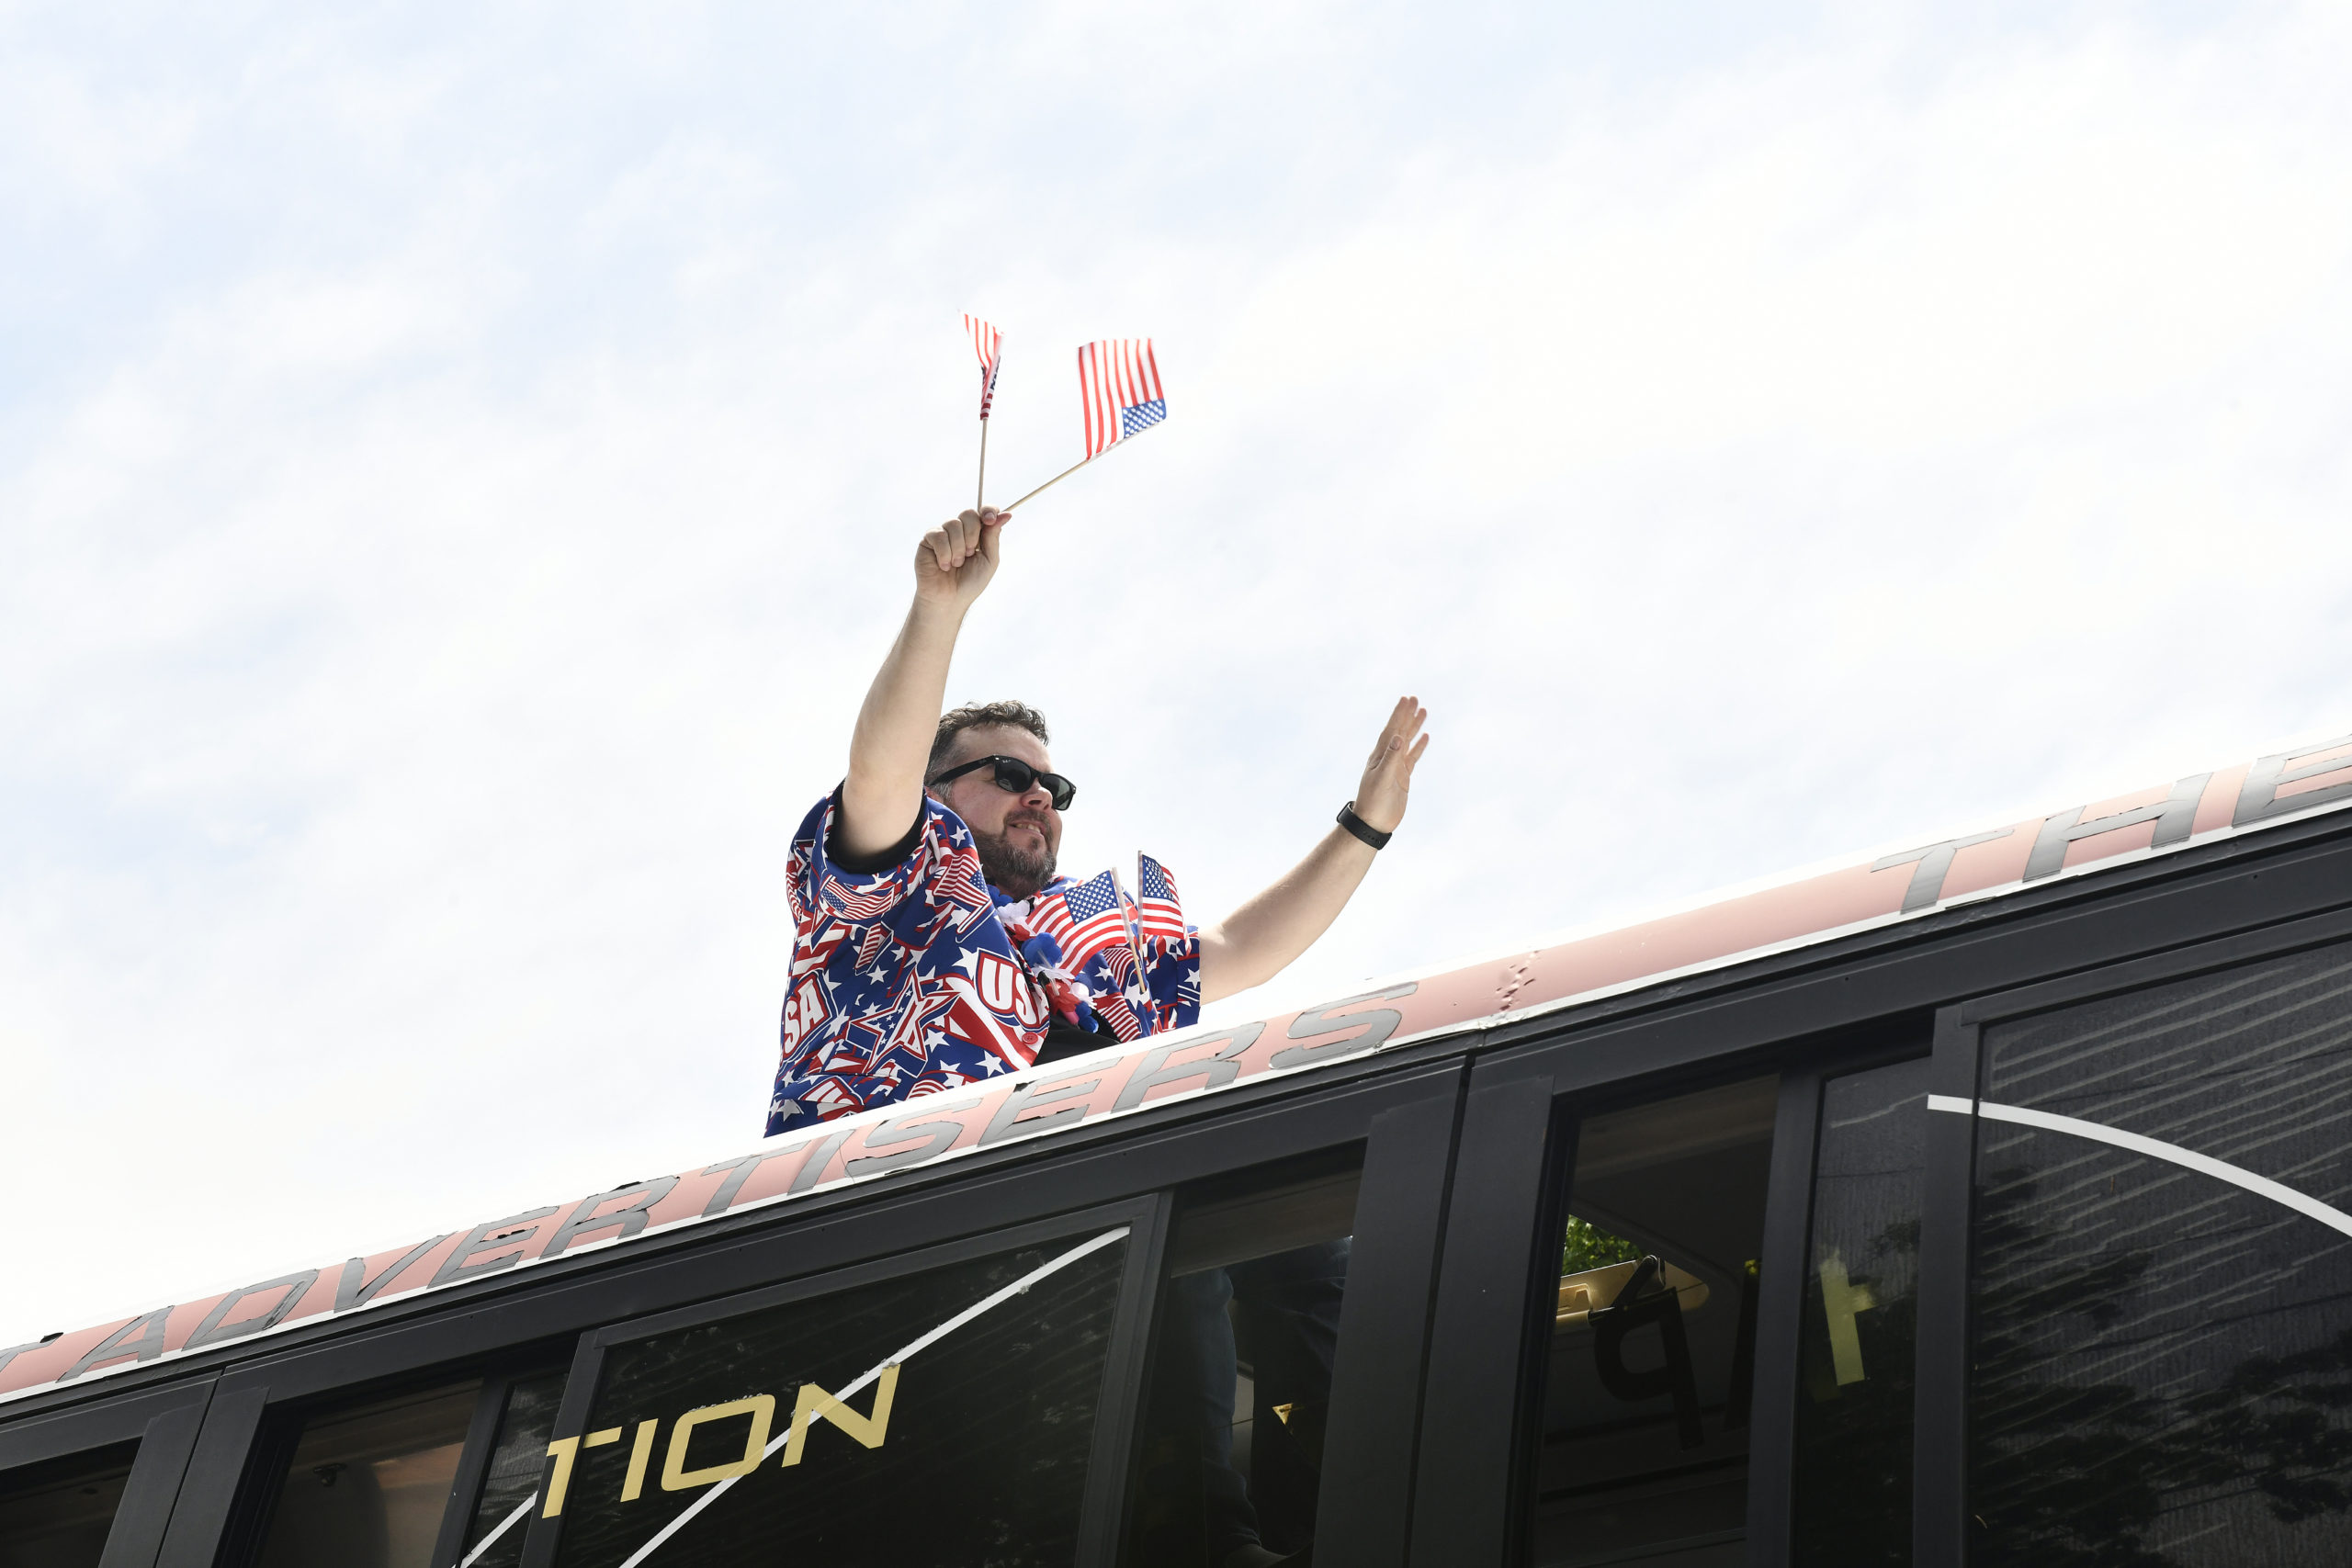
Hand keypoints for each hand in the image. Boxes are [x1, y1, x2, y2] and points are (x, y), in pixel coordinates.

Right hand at [914, 507, 1006, 611]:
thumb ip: (993, 537)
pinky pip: (938, 535)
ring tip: (956, 564)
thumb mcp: (989, 560)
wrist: (949, 599)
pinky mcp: (928, 540)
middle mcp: (960, 530)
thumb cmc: (970, 582)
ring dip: (958, 548)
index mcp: (977, 533)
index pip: (984, 512)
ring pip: (953, 524)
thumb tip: (1006, 514)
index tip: (990, 519)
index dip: (988, 510)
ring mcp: (944, 533)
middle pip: (968, 513)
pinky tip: (944, 565)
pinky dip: (944, 552)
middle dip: (972, 534)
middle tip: (970, 554)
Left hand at [1351, 696, 1429, 833]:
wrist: (1373, 823)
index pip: (1392, 730)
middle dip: (1407, 715)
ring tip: (1423, 711)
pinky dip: (1419, 746)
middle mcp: (1387, 757)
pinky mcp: (1402, 777)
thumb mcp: (1382, 779)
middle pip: (1399, 731)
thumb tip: (1398, 737)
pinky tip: (1425, 737)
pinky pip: (1413, 757)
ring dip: (1414, 726)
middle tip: (1415, 698)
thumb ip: (1391, 758)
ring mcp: (1395, 766)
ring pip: (1407, 741)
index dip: (1399, 714)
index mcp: (1380, 755)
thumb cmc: (1374, 802)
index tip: (1406, 699)